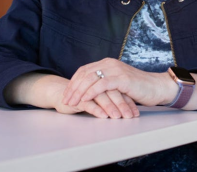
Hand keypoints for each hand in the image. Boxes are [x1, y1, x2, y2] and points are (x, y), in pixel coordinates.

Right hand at [4, 73, 139, 118]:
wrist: (60, 93)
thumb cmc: (84, 95)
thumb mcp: (101, 94)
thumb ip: (113, 95)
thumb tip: (130, 105)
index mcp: (104, 78)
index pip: (119, 89)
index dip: (128, 100)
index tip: (136, 112)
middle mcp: (96, 81)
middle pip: (112, 92)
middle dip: (122, 104)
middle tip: (130, 115)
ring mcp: (86, 88)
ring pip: (101, 97)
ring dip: (111, 107)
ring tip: (118, 117)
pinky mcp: (77, 98)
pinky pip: (88, 103)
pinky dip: (97, 109)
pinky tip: (103, 116)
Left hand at [62, 58, 176, 110]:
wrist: (156, 87)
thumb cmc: (138, 88)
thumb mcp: (118, 84)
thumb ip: (105, 83)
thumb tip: (89, 92)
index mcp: (107, 63)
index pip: (84, 70)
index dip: (73, 82)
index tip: (66, 93)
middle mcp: (110, 63)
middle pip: (84, 73)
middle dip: (72, 88)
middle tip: (65, 100)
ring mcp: (115, 70)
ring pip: (90, 78)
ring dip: (79, 91)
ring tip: (72, 102)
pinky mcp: (121, 78)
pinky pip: (101, 84)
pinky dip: (91, 92)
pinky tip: (85, 100)